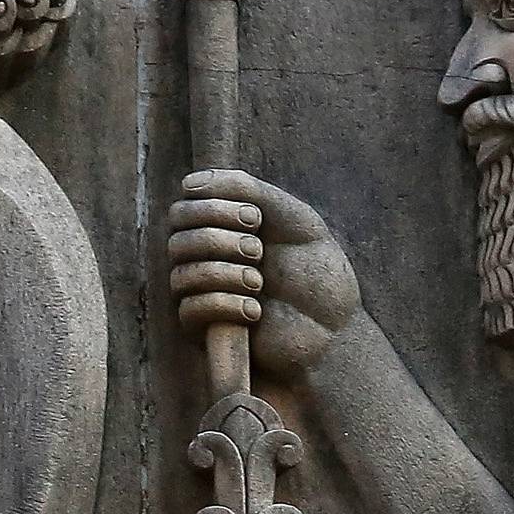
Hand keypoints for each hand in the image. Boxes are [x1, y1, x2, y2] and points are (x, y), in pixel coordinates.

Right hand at [167, 168, 360, 380]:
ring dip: (223, 274)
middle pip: (178, 240)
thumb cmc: (317, 271)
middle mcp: (206, 261)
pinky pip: (189, 311)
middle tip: (258, 250)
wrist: (335, 327)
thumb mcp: (293, 218)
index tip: (256, 216)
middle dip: (216, 240)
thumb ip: (250, 191)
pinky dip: (224, 305)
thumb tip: (192, 181)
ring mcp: (205, 297)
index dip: (211, 206)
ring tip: (259, 282)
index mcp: (221, 230)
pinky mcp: (208, 332)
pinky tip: (255, 312)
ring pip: (182, 276)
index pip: (183, 210)